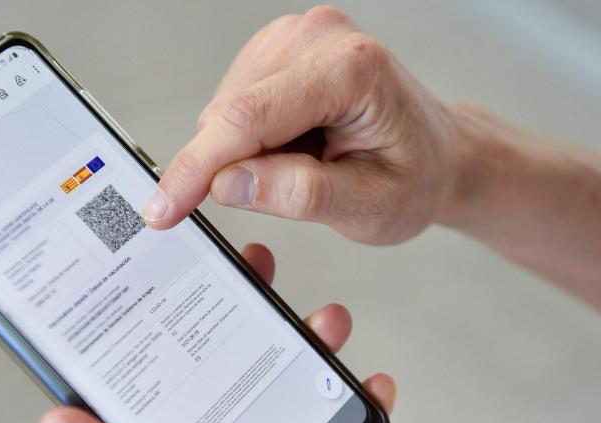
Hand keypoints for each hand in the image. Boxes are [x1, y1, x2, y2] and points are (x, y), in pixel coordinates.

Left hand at [39, 243, 395, 422]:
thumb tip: (57, 421)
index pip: (148, 398)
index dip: (156, 335)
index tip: (173, 279)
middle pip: (218, 385)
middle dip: (241, 325)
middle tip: (258, 273)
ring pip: (278, 405)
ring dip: (303, 358)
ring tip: (326, 320)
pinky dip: (351, 414)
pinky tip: (369, 385)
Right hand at [141, 5, 464, 244]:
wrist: (438, 156)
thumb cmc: (415, 179)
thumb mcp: (368, 207)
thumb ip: (299, 194)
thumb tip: (226, 183)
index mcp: (350, 69)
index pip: (247, 119)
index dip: (195, 168)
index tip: (161, 210)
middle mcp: (318, 36)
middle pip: (230, 113)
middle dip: (233, 167)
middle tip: (296, 189)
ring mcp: (296, 35)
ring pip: (226, 111)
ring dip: (246, 154)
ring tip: (308, 163)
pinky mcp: (279, 48)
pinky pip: (235, 104)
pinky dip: (251, 139)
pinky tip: (297, 146)